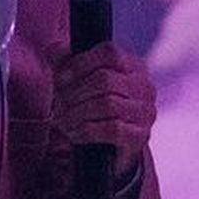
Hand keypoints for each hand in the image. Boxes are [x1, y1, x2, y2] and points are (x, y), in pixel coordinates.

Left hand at [52, 43, 155, 175]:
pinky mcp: (140, 136)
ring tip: (62, 121)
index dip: (80, 64)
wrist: (106, 148)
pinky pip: (112, 129)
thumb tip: (53, 50)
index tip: (60, 79)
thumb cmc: (90, 105)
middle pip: (104, 79)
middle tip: (58, 105)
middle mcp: (144, 86)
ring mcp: (145, 112)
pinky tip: (74, 133)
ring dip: (77, 114)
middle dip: (74, 93)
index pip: (110, 52)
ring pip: (107, 104)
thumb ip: (64, 59)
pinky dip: (86, 131)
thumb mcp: (75, 79)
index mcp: (132, 65)